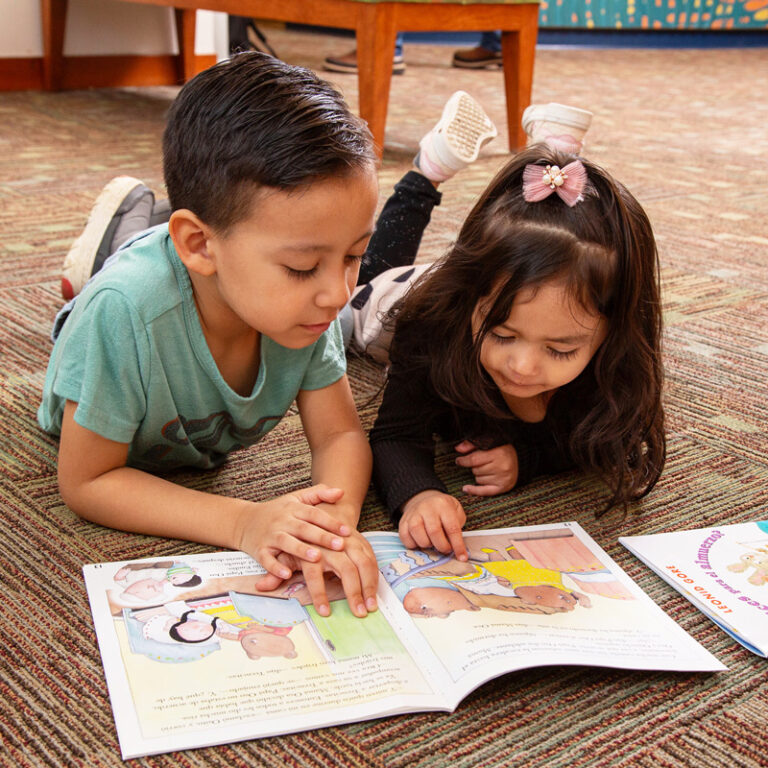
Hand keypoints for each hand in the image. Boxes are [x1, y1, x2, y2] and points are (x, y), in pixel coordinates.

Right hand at [236, 484, 351, 581]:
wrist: (244, 521)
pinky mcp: (259, 550)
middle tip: (340, 545)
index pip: (314, 514)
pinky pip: (266, 559)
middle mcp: (282, 521)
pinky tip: (287, 574)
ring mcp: (270, 536)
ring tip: (317, 557)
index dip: (331, 522)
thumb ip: (319, 493)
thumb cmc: (277, 511)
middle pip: (303, 528)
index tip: (347, 531)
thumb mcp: (296, 498)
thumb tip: (342, 491)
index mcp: (293, 509)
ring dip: (301, 550)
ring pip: (286, 543)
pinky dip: (275, 567)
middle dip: (322, 537)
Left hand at [256, 530, 378, 617]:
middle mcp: (332, 543)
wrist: (317, 511)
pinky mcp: (360, 540)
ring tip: (370, 607)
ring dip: (369, 585)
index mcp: (310, 546)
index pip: (315, 572)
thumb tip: (262, 586)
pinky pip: (371, 557)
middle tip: (359, 612)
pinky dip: (375, 575)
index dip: (319, 592)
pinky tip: (375, 592)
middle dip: (353, 591)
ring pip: (363, 562)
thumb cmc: (298, 536)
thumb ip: (274, 569)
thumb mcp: (284, 550)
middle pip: (346, 567)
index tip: (324, 612)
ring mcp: (349, 540)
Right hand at [399, 490, 467, 560]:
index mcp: (443, 504)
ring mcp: (413, 514)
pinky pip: (405, 538)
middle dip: (442, 546)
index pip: (452, 528)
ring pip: (418, 535)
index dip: (458, 545)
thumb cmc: (444, 510)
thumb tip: (458, 549)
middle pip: (434, 532)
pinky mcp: (403, 521)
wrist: (424, 500)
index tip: (462, 558)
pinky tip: (420, 542)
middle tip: (446, 549)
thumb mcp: (456, 511)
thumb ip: (458, 528)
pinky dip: (413, 545)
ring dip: (427, 545)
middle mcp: (426, 508)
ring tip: (432, 543)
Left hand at [454, 441, 518, 495]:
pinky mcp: (504, 487)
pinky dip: (474, 490)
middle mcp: (502, 467)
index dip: (463, 461)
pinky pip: (485, 491)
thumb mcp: (488, 443)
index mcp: (498, 453)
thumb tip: (458, 449)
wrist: (520, 459)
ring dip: (479, 475)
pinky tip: (466, 488)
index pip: (474, 460)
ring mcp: (504, 478)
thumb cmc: (501, 450)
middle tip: (482, 462)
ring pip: (479, 479)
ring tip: (488, 468)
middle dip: (474, 466)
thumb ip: (471, 445)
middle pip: (476, 470)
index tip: (458, 461)